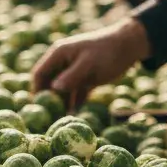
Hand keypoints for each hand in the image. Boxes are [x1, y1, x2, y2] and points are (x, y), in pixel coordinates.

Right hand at [31, 18, 150, 106]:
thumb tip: (54, 89)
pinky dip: (74, 103)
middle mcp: (63, 62)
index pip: (40, 73)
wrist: (130, 46)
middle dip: (49, 100)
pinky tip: (75, 115)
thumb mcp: (89, 64)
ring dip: (62, 104)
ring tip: (62, 120)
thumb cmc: (108, 52)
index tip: (38, 107)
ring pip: (62, 90)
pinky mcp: (85, 79)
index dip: (37, 90)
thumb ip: (71, 76)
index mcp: (59, 54)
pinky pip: (75, 93)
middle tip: (50, 118)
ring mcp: (74, 71)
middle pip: (49, 84)